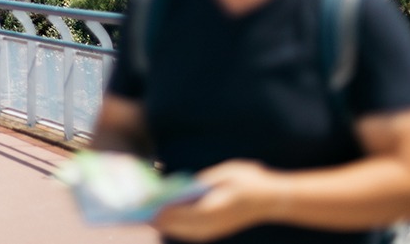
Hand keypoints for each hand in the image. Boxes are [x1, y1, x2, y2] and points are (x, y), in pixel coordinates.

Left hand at [152, 160, 284, 241]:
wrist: (272, 199)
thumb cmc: (248, 181)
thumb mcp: (223, 176)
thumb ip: (202, 182)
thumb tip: (180, 187)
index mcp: (211, 209)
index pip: (177, 212)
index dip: (158, 208)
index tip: (142, 203)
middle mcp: (211, 225)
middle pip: (176, 225)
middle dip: (157, 217)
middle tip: (137, 209)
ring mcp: (214, 231)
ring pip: (182, 232)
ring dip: (165, 224)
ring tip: (147, 214)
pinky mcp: (216, 232)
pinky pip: (191, 232)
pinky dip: (176, 226)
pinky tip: (166, 219)